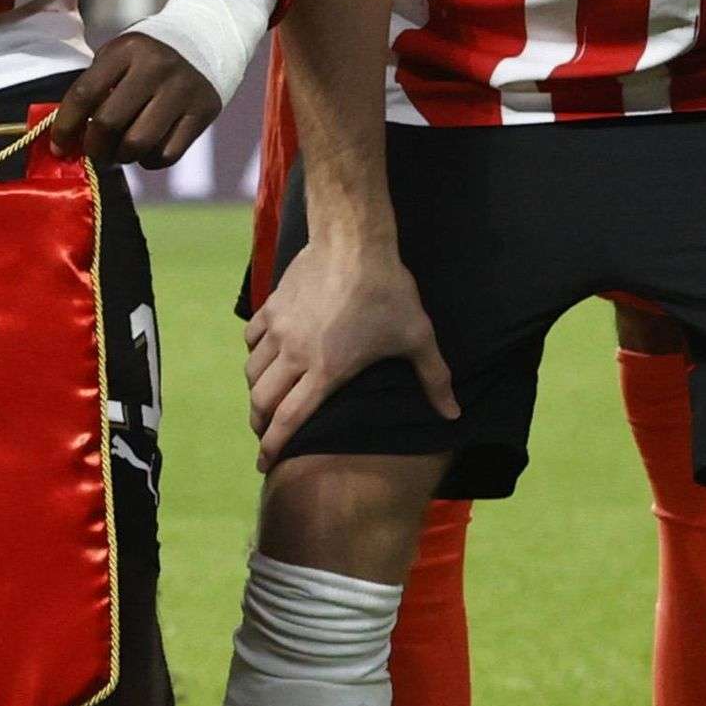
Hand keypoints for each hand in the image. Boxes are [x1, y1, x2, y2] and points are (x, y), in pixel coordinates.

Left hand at [56, 29, 221, 166]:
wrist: (205, 39)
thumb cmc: (147, 56)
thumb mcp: (119, 56)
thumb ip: (96, 88)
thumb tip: (69, 136)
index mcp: (126, 50)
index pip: (85, 93)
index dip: (65, 126)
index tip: (58, 146)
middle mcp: (155, 67)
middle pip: (109, 123)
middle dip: (94, 147)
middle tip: (93, 151)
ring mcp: (182, 90)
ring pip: (138, 144)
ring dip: (121, 156)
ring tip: (120, 151)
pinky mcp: (203, 112)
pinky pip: (166, 155)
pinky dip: (149, 161)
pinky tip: (147, 150)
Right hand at [242, 210, 448, 458]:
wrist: (354, 242)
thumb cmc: (388, 292)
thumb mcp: (417, 338)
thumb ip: (434, 379)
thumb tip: (453, 415)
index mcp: (326, 371)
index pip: (290, 420)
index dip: (274, 446)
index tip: (264, 463)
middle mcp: (295, 354)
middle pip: (262, 400)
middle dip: (259, 423)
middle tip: (264, 433)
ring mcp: (279, 328)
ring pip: (253, 370)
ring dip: (256, 389)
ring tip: (264, 397)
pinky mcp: (273, 305)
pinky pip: (252, 338)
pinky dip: (254, 352)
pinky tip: (263, 354)